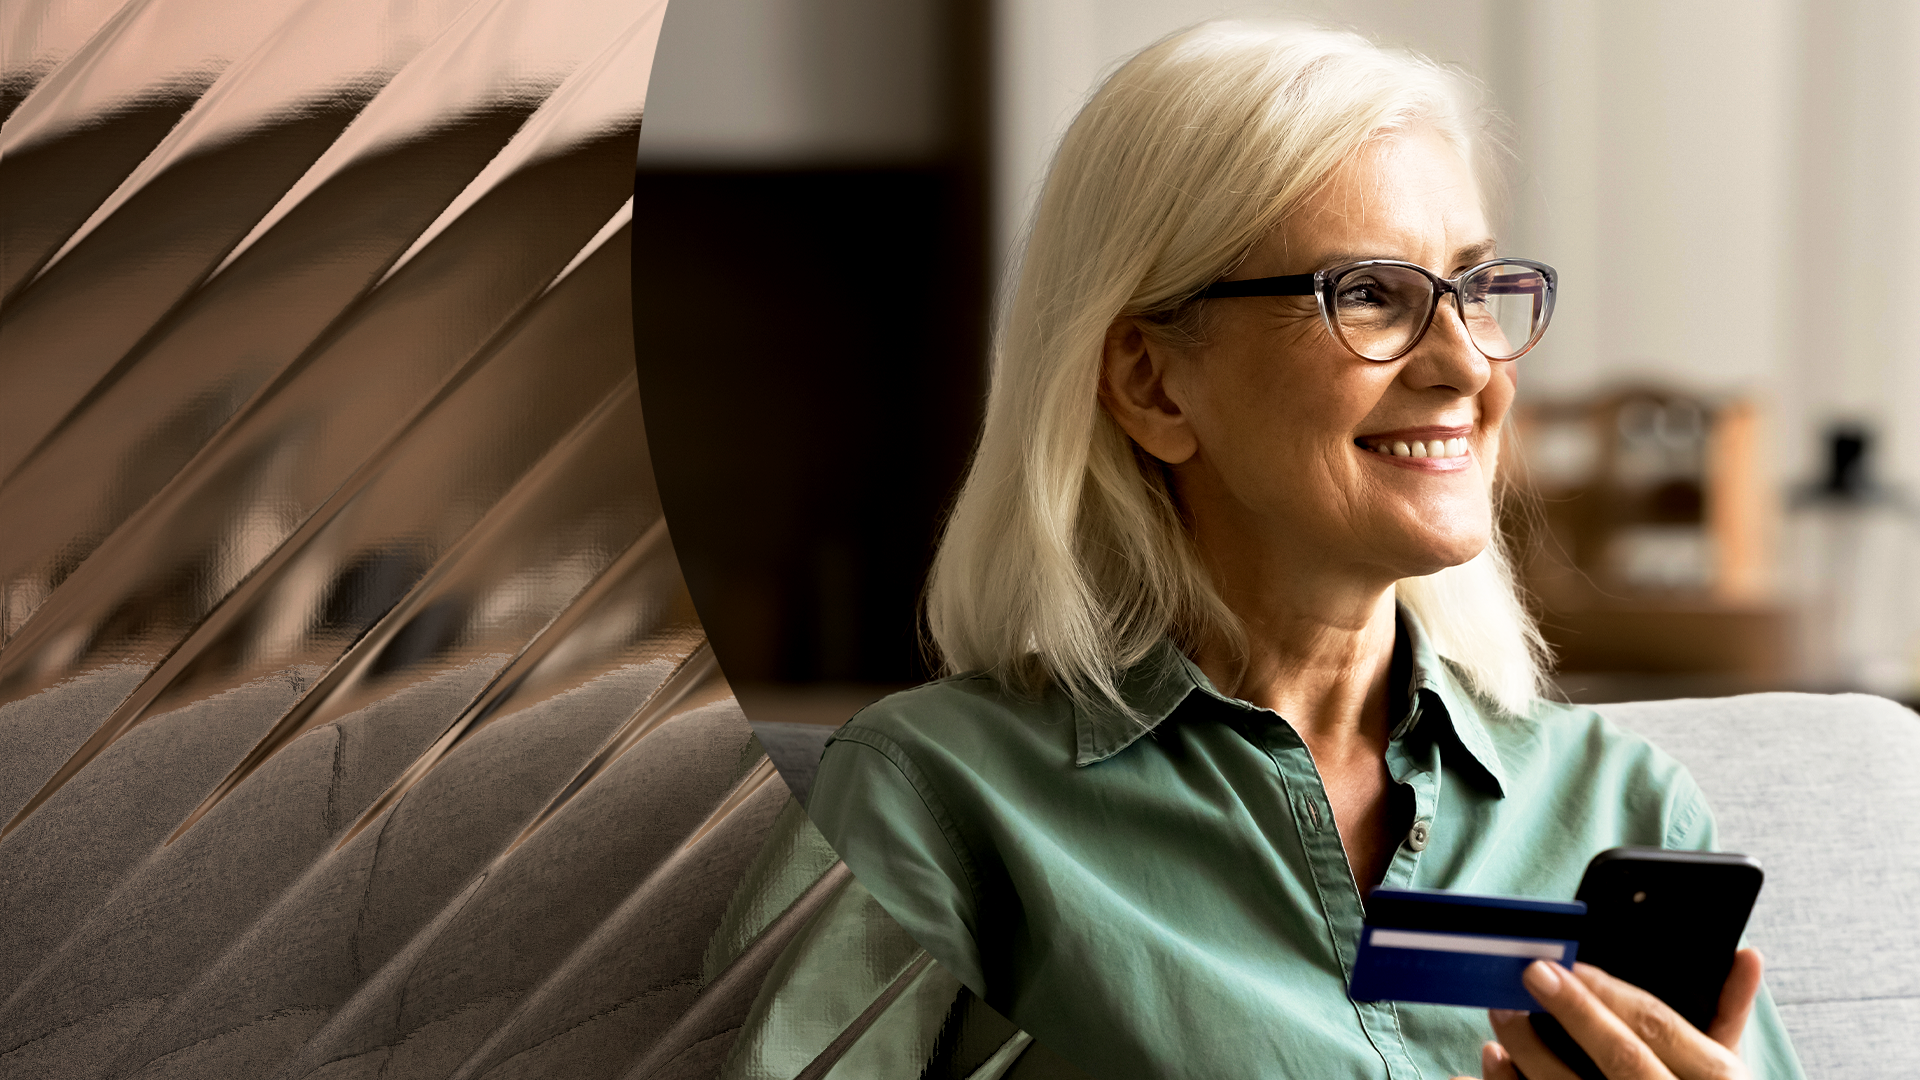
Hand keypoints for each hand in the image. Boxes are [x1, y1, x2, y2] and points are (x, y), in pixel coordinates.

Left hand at [1467, 949, 1763, 1079]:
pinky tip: (1490, 1063)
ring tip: (1501, 1019)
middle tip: (1529, 974)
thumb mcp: (1732, 1074)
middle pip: (1619, 1056)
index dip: (1605, 993)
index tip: (1563, 962)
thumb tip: (1745, 955)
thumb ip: (1729, 1014)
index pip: (1656, 1026)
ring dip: (1530, 1054)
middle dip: (1573, 1012)